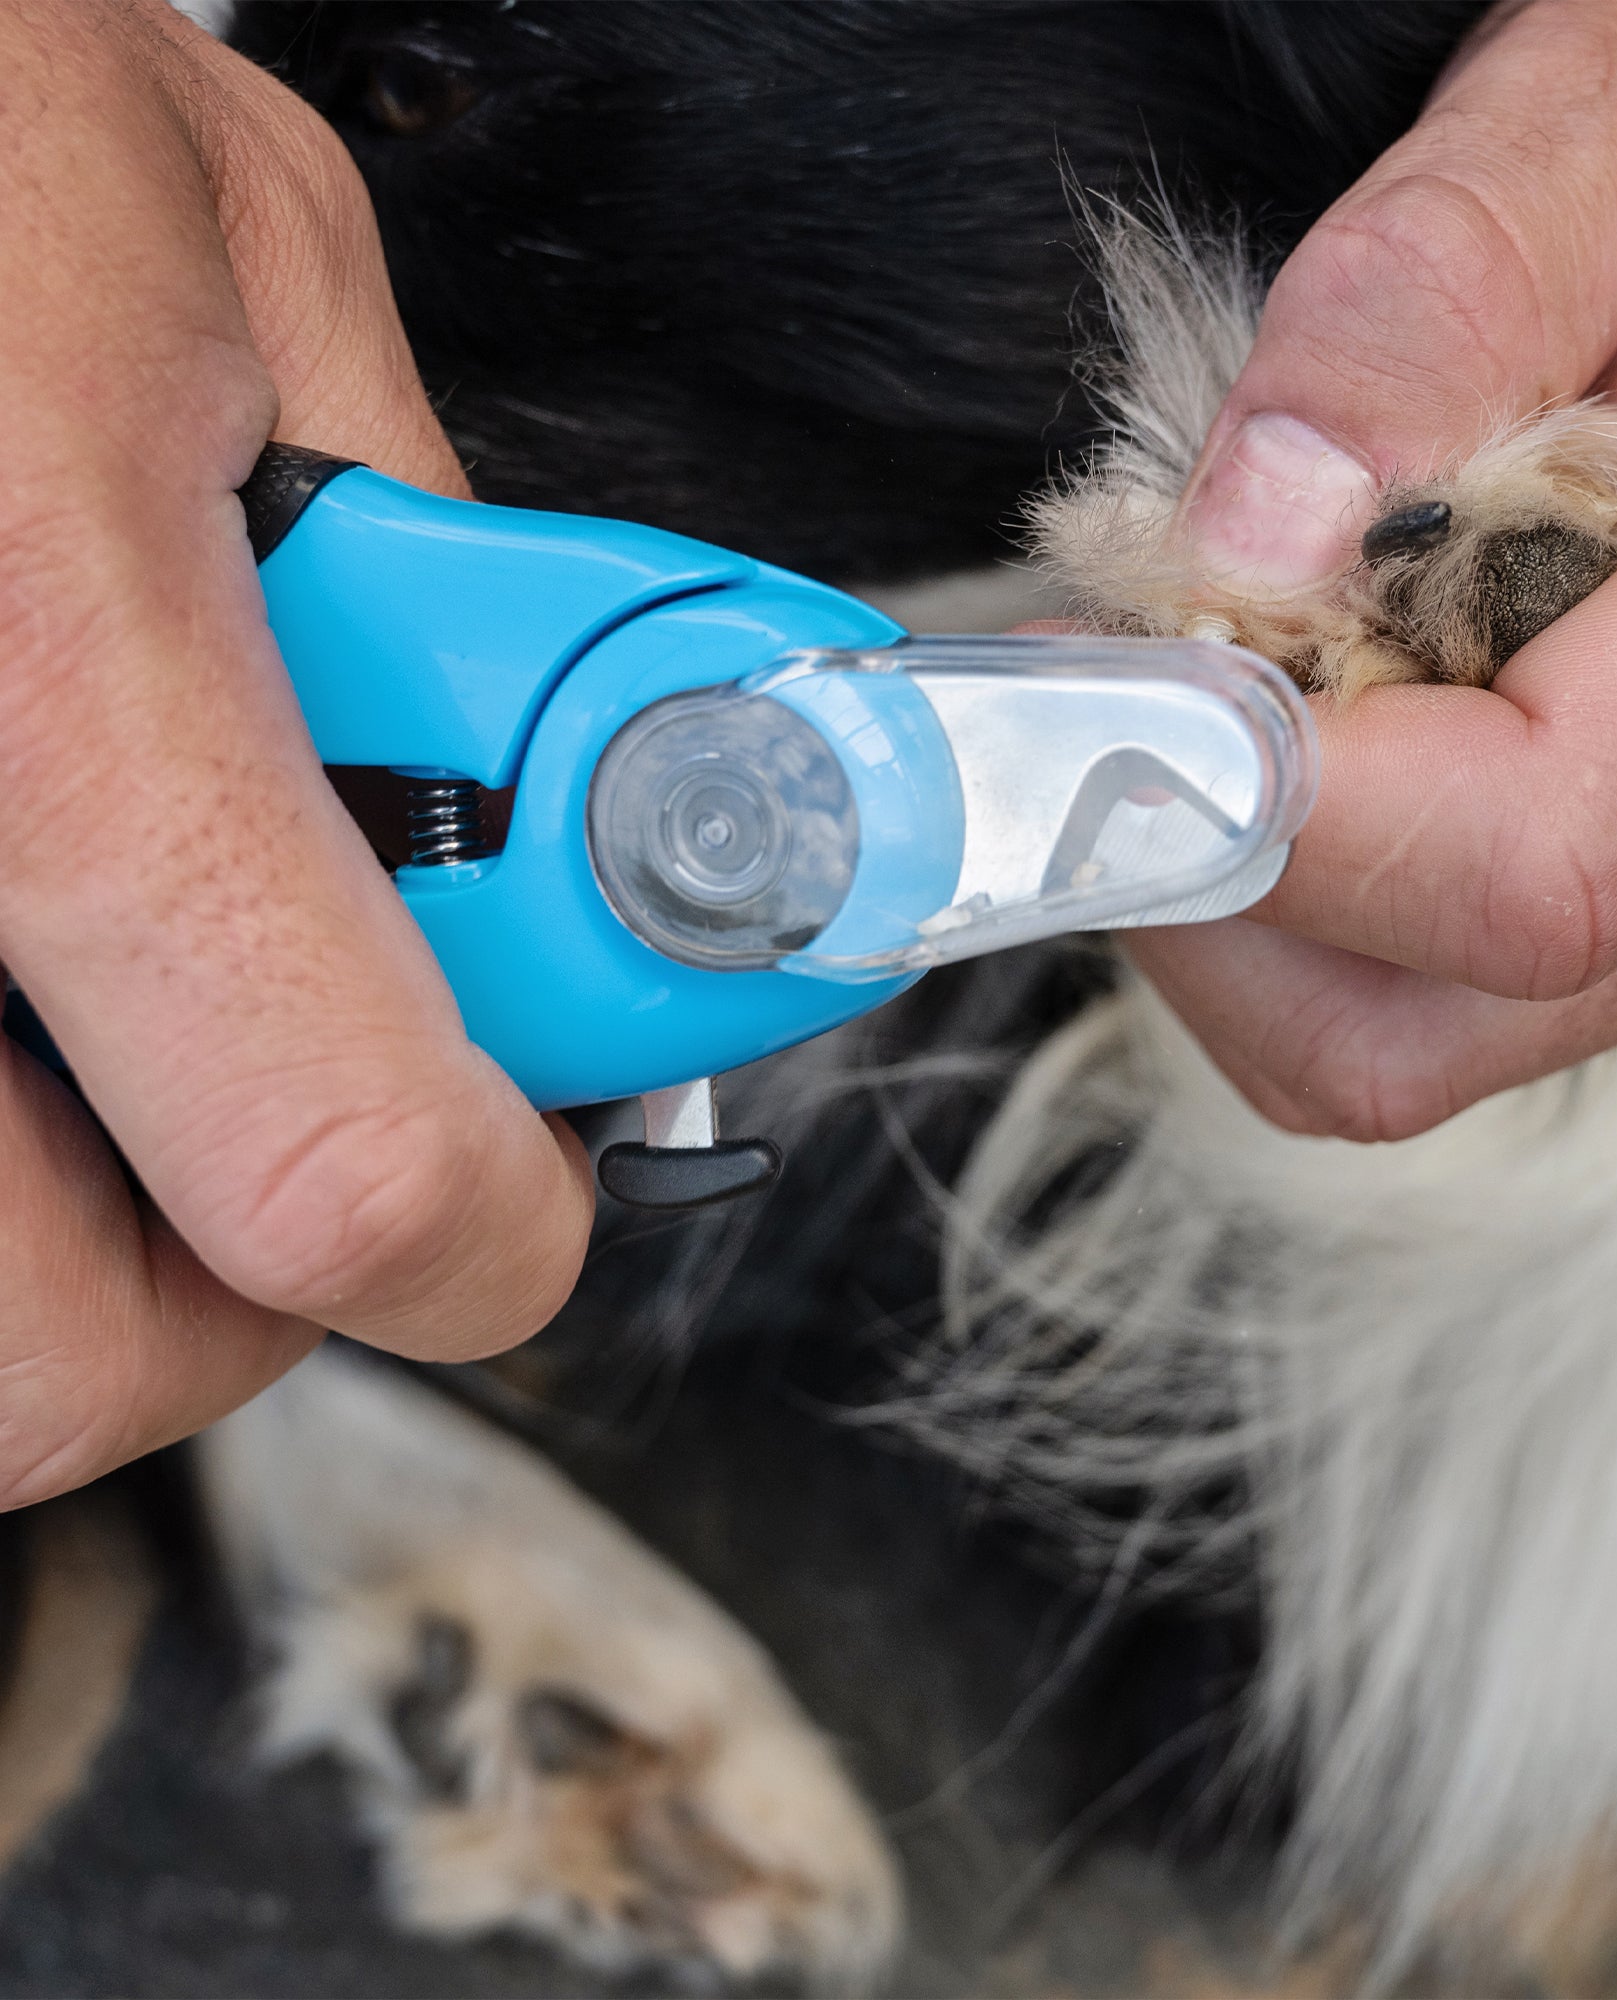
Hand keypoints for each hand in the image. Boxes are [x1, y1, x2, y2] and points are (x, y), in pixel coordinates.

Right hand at [0, 1, 592, 1506]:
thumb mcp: (249, 266)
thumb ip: (436, 562)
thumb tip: (582, 768)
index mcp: (49, 671)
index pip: (346, 1166)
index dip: (496, 1222)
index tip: (533, 1177)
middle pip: (85, 1352)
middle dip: (261, 1267)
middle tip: (312, 1106)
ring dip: (97, 1222)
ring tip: (142, 1002)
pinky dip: (3, 1135)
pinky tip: (35, 965)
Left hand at [1132, 0, 1616, 1138]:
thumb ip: (1427, 304)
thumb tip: (1251, 548)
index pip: (1526, 862)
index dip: (1267, 816)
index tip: (1118, 677)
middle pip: (1423, 1027)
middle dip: (1205, 888)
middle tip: (1137, 683)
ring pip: (1398, 1043)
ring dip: (1233, 898)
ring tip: (1226, 681)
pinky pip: (1426, 986)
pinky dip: (1300, 887)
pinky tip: (1311, 713)